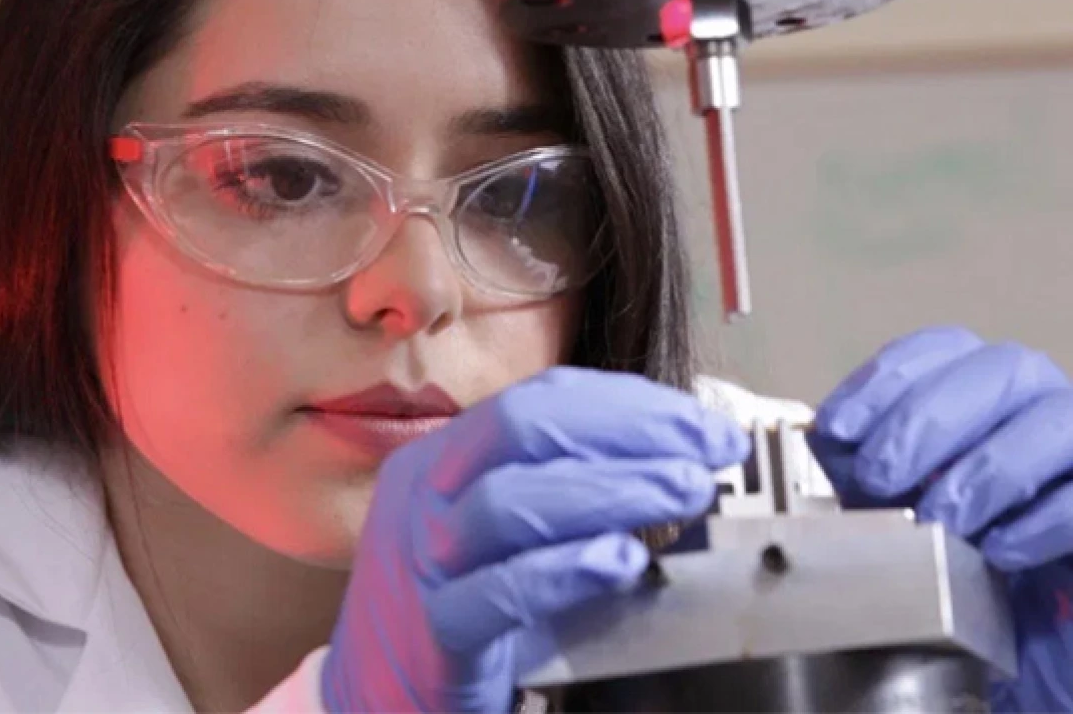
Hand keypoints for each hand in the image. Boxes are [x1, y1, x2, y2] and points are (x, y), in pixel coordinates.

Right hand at [320, 367, 749, 712]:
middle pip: (520, 427)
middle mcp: (426, 494)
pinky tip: (625, 563)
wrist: (372, 701)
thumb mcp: (500, 534)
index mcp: (445, 459)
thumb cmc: (458, 607)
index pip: (539, 399)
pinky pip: (496, 594)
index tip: (704, 424)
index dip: (628, 403)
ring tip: (687, 492)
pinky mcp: (435, 635)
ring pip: (509, 502)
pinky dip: (565, 571)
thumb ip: (565, 492)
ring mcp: (422, 561)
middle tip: (710, 450)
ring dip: (613, 490)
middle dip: (628, 429)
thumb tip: (674, 458)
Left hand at [809, 327, 1072, 712]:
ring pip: (1054, 421)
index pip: (938, 349)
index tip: (837, 427)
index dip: (884, 379)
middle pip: (1000, 368)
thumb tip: (823, 436)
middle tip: (878, 478)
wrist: (1012, 623)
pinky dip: (1039, 521)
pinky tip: (996, 552)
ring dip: (983, 471)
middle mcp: (1038, 401)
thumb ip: (862, 463)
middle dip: (926, 419)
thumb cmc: (952, 551)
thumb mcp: (892, 503)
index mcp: (979, 386)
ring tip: (939, 522)